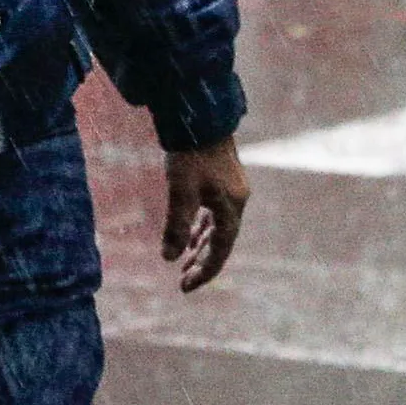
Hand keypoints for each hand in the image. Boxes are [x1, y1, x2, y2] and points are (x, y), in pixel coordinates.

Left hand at [162, 135, 249, 292]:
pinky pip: (214, 213)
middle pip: (222, 242)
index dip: (204, 272)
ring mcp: (231, 191)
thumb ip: (176, 226)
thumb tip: (169, 258)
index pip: (221, 250)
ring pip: (217, 228)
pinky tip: (190, 234)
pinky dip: (202, 227)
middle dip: (203, 262)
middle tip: (183, 280)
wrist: (201, 117)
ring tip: (184, 261)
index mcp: (232, 207)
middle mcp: (237, 201)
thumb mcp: (180, 192)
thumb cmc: (191, 155)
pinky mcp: (222, 181)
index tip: (184, 287)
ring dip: (201, 246)